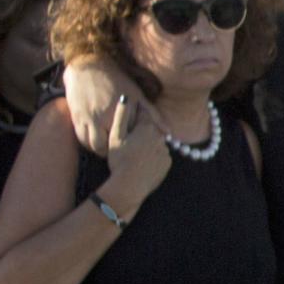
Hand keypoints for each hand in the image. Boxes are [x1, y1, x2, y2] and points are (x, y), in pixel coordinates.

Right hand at [62, 58, 144, 154]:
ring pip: (93, 145)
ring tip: (107, 150)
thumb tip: (168, 132)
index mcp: (120, 114)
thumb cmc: (117, 81)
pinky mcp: (76, 118)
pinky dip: (87, 143)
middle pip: (107, 146)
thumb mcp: (138, 96)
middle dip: (113, 152)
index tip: (134, 149)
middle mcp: (102, 118)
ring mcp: (87, 118)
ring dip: (100, 150)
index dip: (131, 147)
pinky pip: (81, 138)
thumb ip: (152, 115)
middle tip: (119, 153)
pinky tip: (95, 142)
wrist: (89, 67)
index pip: (127, 140)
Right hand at [103, 93, 172, 207]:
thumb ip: (121, 116)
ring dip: (147, 145)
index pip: (144, 114)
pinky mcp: (168, 163)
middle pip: (151, 129)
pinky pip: (159, 156)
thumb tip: (125, 98)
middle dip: (142, 131)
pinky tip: (140, 163)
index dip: (137, 115)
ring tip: (133, 155)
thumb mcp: (115, 137)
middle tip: (129, 142)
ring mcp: (166, 151)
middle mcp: (160, 137)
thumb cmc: (119, 160)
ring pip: (155, 143)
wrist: (130, 186)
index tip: (131, 117)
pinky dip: (152, 157)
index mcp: (147, 128)